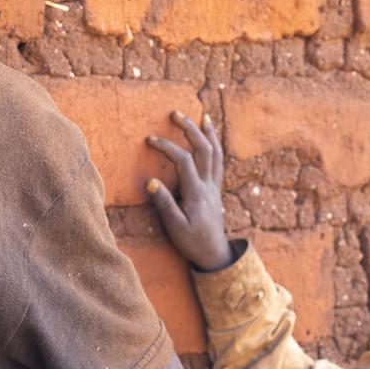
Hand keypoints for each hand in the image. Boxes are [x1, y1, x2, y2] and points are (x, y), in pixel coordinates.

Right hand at [145, 110, 235, 272]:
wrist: (215, 254)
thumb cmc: (192, 242)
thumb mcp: (175, 227)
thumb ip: (164, 204)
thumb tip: (151, 182)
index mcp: (196, 193)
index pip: (184, 161)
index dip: (168, 147)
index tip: (150, 140)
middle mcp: (209, 185)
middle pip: (204, 149)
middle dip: (190, 129)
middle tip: (176, 114)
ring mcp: (215, 186)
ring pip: (216, 153)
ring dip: (209, 133)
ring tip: (202, 116)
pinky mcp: (216, 189)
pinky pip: (219, 161)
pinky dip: (215, 145)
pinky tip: (211, 138)